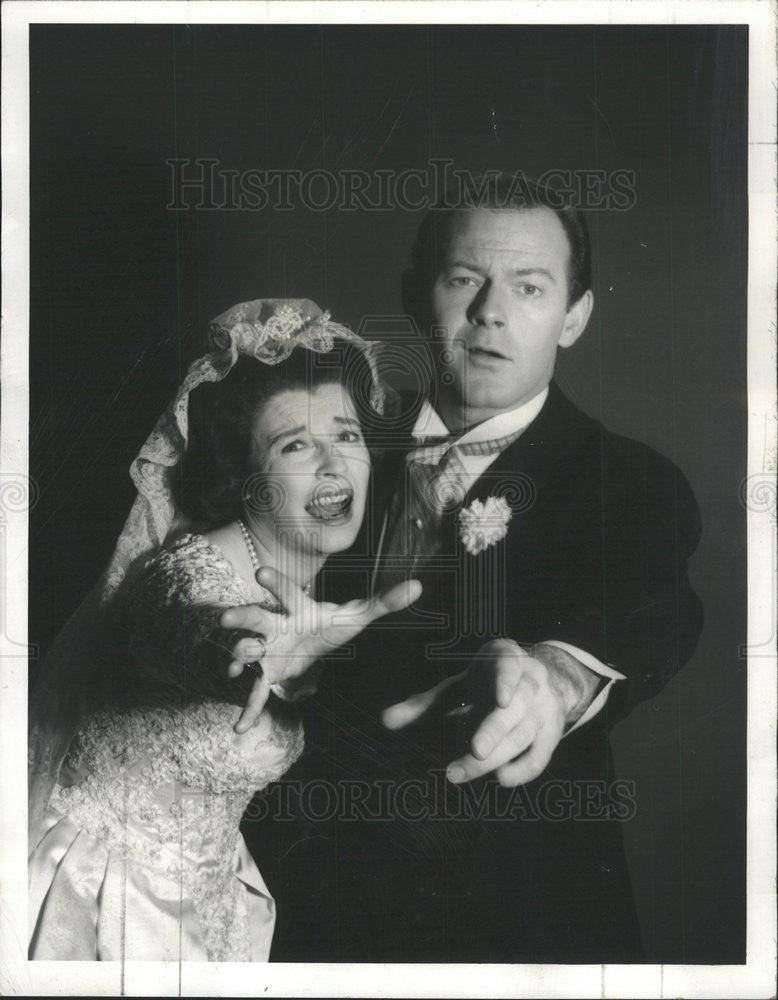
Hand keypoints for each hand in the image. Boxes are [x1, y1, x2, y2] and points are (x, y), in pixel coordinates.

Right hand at [220, 568, 421, 732]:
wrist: (308, 646)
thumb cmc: (329, 626)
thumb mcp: (357, 616)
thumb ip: (384, 602)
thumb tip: (418, 586)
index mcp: (297, 609)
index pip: (288, 593)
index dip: (275, 583)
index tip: (260, 573)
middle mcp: (276, 626)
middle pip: (256, 617)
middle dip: (241, 618)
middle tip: (226, 618)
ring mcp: (266, 650)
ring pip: (247, 651)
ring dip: (239, 658)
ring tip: (234, 669)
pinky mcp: (265, 675)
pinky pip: (256, 693)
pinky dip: (249, 710)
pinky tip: (240, 728)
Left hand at [382, 639, 598, 786]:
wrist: (540, 681)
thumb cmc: (486, 683)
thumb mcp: (457, 685)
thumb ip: (423, 704)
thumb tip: (385, 721)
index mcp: (505, 660)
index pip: (510, 668)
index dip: (507, 682)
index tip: (502, 700)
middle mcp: (531, 682)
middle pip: (515, 709)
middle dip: (496, 730)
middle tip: (475, 751)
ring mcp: (543, 709)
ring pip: (524, 735)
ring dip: (496, 757)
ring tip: (459, 773)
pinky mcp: (551, 734)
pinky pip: (541, 756)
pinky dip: (523, 771)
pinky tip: (500, 779)